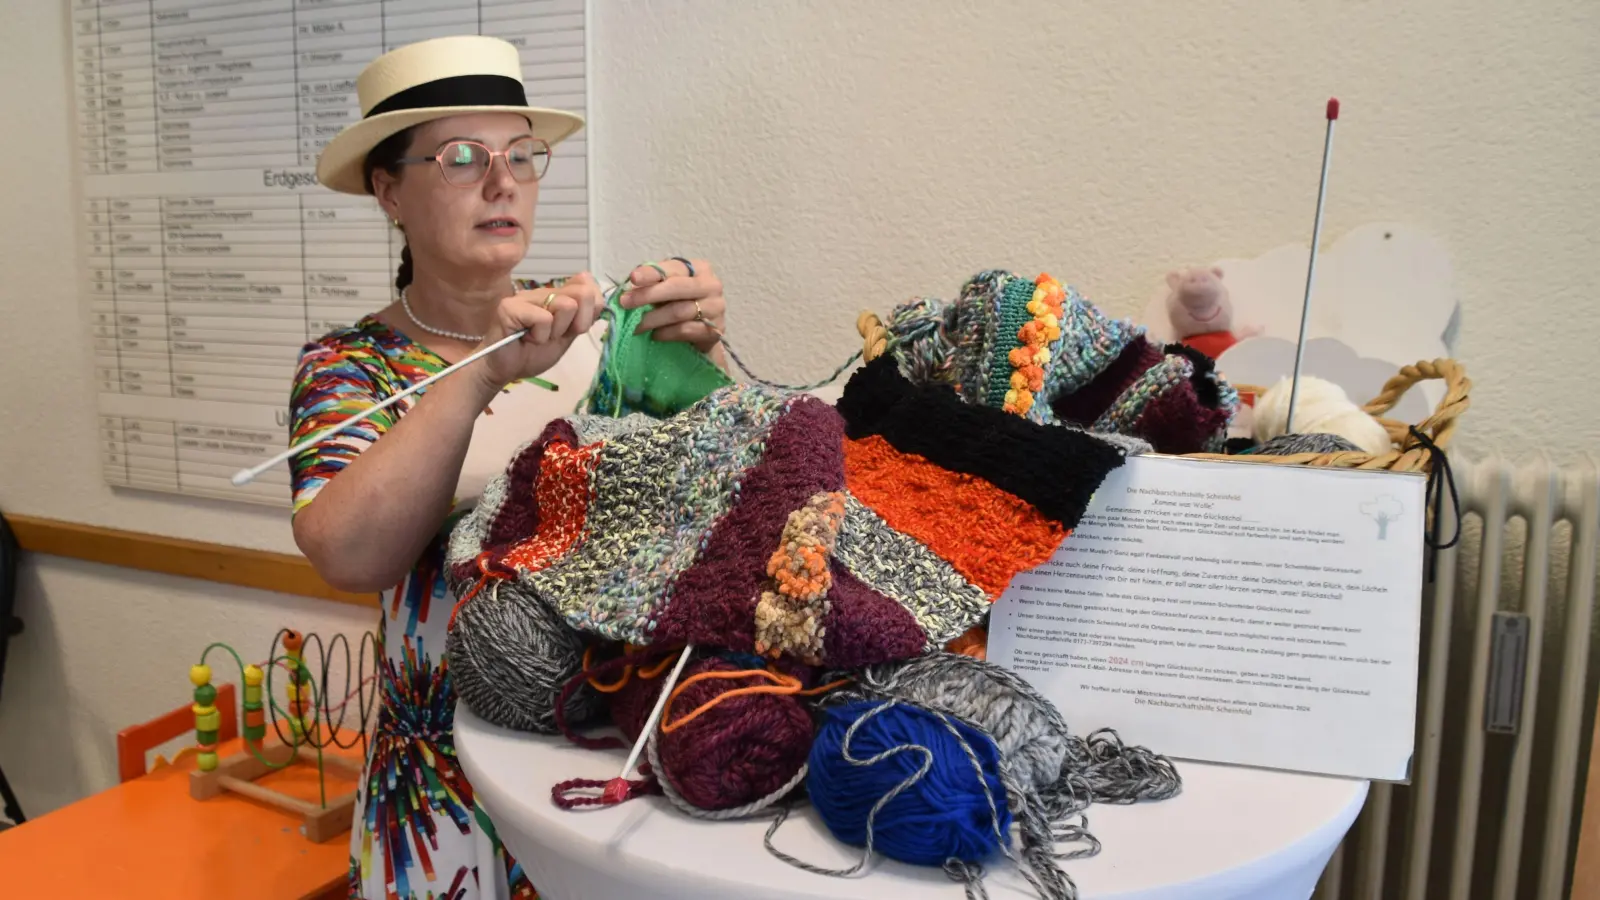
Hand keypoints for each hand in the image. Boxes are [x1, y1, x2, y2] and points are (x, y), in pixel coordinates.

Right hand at [473, 272, 601, 390]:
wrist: (504, 370)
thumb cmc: (533, 353)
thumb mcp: (567, 336)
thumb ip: (583, 317)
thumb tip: (597, 294)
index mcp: (557, 295)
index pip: (588, 286)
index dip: (591, 311)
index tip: (574, 329)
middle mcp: (542, 291)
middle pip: (582, 294)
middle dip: (575, 324)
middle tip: (556, 336)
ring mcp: (525, 296)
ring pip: (565, 306)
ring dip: (556, 331)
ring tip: (538, 338)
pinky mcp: (509, 307)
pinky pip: (543, 319)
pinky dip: (539, 336)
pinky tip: (526, 339)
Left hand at [620, 258, 726, 356]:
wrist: (702, 331)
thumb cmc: (681, 303)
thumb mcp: (667, 289)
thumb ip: (652, 284)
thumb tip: (628, 288)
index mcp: (700, 268)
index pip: (673, 268)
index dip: (652, 273)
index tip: (633, 278)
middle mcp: (712, 285)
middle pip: (677, 288)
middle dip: (648, 295)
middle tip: (626, 303)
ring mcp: (716, 308)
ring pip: (679, 311)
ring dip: (653, 319)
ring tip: (636, 325)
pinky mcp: (715, 330)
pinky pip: (685, 330)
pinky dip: (666, 333)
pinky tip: (655, 335)